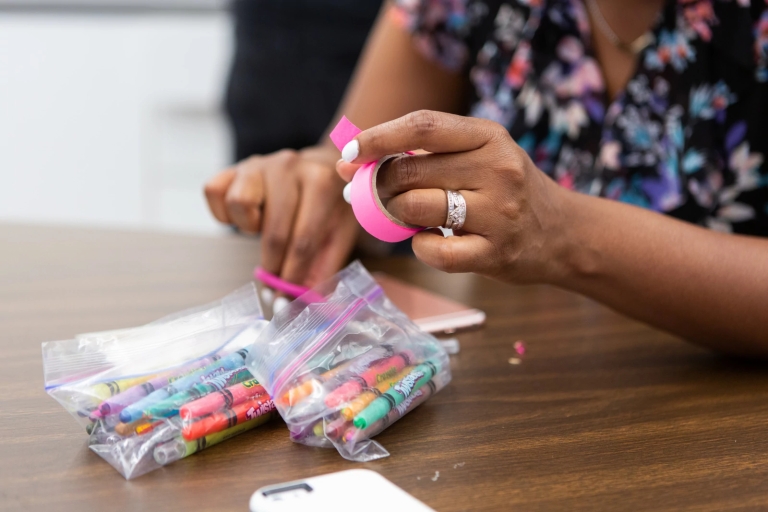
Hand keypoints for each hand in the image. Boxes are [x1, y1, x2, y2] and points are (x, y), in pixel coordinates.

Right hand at [205, 146, 358, 287]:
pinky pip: (214, 192)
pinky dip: (225, 213)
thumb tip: (299, 306)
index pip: (304, 239)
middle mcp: (289, 166)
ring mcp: (259, 164)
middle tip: (274, 282)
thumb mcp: (338, 236)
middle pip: (273, 230)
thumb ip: (322, 272)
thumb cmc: (329, 207)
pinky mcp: (234, 167)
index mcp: (322, 181)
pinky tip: (247, 217)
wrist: (320, 169)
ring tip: (264, 228)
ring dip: (248, 226)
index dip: (292, 276)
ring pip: (238, 203)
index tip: (286, 300)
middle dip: (273, 265)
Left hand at [336, 110, 569, 284]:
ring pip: (417, 208)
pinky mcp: (496, 253)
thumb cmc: (504, 191)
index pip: (422, 126)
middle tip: (369, 195)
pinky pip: (434, 252)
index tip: (349, 152)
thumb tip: (352, 160)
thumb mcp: (479, 156)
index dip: (378, 138)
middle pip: (410, 171)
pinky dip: (419, 248)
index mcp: (489, 136)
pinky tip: (427, 241)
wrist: (561, 233)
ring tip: (406, 217)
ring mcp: (500, 213)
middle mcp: (498, 169)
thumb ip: (424, 154)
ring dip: (397, 215)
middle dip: (378, 185)